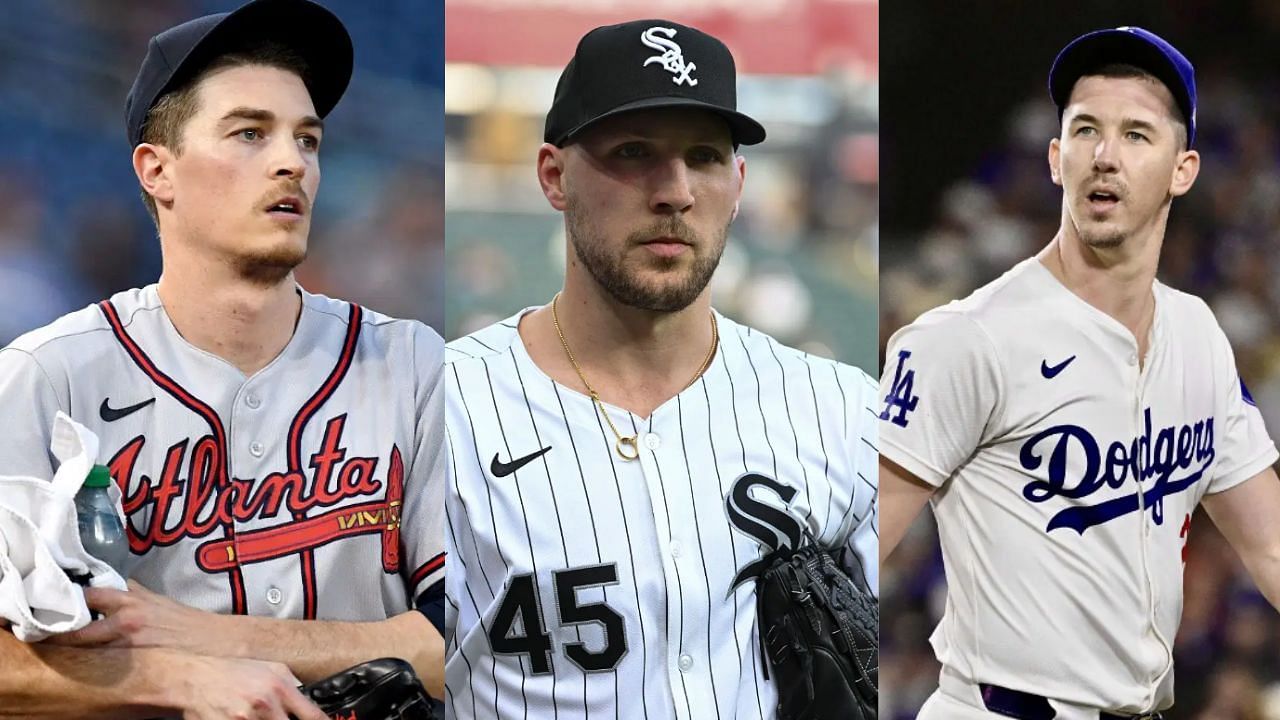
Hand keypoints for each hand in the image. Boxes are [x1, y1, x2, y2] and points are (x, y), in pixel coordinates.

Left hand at [48, 580, 234, 655]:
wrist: (210, 643)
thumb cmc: (184, 622)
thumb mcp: (155, 599)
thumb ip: (130, 593)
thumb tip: (106, 586)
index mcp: (130, 600)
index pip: (86, 595)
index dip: (64, 597)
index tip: (49, 599)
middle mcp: (124, 620)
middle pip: (76, 623)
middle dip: (56, 625)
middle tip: (40, 624)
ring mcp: (126, 644)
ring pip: (83, 644)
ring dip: (67, 642)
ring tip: (53, 640)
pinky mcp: (131, 665)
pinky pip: (99, 663)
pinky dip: (87, 658)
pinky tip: (79, 659)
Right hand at [176, 655, 326, 719]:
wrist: (194, 678)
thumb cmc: (231, 673)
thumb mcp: (271, 668)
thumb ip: (293, 685)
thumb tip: (310, 700)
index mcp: (280, 688)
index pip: (313, 716)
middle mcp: (265, 706)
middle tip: (280, 718)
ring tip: (260, 717)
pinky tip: (247, 719)